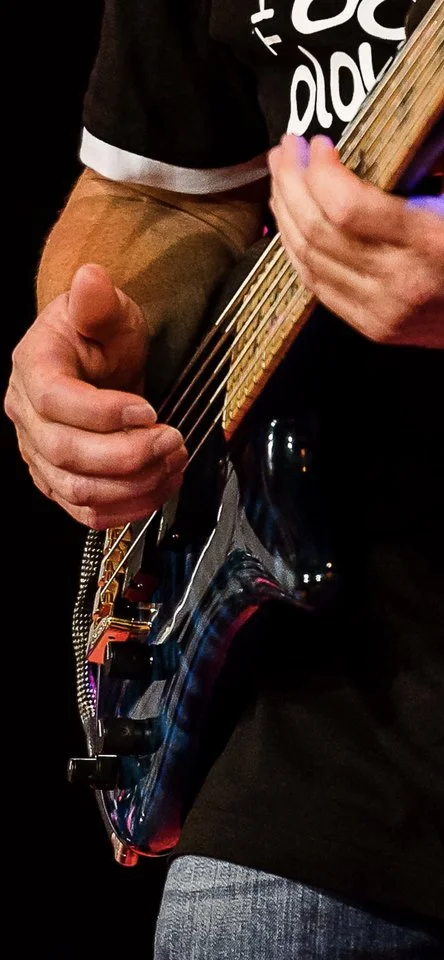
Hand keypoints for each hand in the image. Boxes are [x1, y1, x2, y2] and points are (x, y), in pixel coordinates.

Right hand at [4, 264, 186, 527]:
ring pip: (77, 490)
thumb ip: (99, 302)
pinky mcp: (59, 481)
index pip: (55, 400)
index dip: (102, 413)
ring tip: (174, 462)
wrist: (99, 365)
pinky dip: (126, 509)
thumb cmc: (101, 337)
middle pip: (66, 453)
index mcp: (33, 368)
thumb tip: (90, 278)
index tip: (150, 409)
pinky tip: (159, 488)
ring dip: (134, 485)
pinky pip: (85, 512)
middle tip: (174, 441)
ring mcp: (39, 454)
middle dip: (128, 454)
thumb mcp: (108, 311)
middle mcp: (26, 416)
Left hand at [268, 134, 443, 347]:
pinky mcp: (372, 327)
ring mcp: (382, 311)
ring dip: (285, 213)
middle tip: (285, 149)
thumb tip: (384, 138)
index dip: (321, 173)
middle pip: (319, 231)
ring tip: (281, 176)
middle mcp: (400, 282)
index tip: (317, 143)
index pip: (347, 209)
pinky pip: (316, 285)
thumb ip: (425, 174)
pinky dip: (294, 249)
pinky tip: (289, 220)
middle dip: (292, 183)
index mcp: (429, 244)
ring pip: (309, 259)